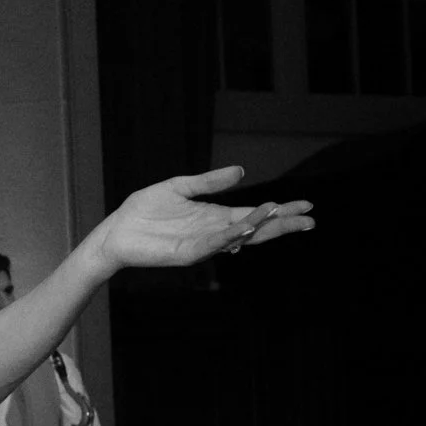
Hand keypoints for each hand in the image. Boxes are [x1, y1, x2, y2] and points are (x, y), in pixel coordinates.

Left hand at [88, 167, 313, 272]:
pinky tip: (243, 229)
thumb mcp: (179, 187)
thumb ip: (209, 182)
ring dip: (257, 227)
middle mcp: (213, 232)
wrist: (115, 231)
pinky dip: (228, 238)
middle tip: (310, 220)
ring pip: (237, 238)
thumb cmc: (143, 210)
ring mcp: (201, 245)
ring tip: (278, 215)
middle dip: (281, 225)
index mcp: (215, 216)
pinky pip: (210, 246)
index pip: (254, 213)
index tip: (305, 206)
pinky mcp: (185, 254)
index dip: (279, 210)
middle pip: (255, 230)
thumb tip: (241, 171)